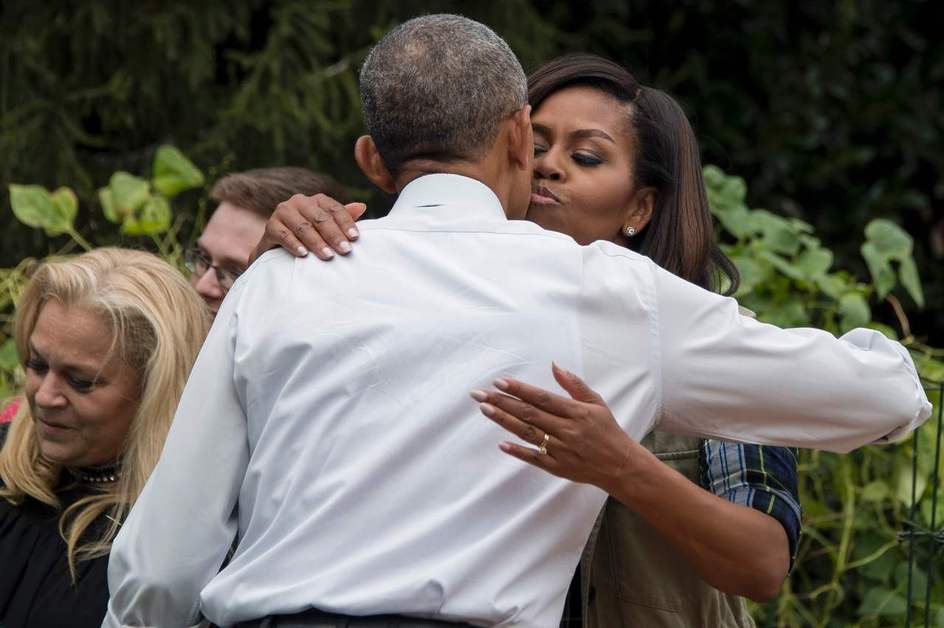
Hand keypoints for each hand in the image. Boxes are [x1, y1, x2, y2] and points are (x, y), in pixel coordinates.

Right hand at [249, 193, 366, 263]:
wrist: (277, 250)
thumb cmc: (309, 238)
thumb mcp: (327, 228)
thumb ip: (343, 217)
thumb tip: (362, 206)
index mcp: (316, 200)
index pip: (334, 209)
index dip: (346, 222)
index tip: (355, 238)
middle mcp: (299, 202)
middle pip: (320, 218)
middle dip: (334, 235)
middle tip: (345, 250)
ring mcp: (283, 212)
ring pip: (303, 227)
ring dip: (317, 242)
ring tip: (328, 256)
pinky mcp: (270, 226)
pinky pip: (284, 235)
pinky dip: (295, 245)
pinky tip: (304, 255)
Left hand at [471, 363, 638, 493]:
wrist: (621, 466)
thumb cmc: (607, 431)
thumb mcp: (596, 403)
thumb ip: (574, 385)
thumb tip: (554, 366)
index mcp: (576, 412)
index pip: (542, 398)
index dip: (519, 389)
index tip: (499, 382)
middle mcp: (567, 430)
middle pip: (529, 414)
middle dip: (502, 402)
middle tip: (479, 394)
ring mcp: (561, 450)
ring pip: (528, 433)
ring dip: (504, 421)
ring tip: (485, 409)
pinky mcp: (558, 467)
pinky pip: (535, 458)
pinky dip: (518, 451)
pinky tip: (501, 444)